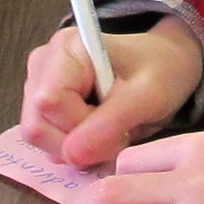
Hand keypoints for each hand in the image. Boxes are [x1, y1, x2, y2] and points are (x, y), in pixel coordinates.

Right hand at [20, 20, 203, 167]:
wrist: (167, 66)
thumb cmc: (161, 72)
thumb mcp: (148, 96)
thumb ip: (110, 123)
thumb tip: (72, 154)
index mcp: (66, 49)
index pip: (49, 103)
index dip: (80, 127)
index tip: (117, 127)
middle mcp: (44, 64)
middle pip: (36, 124)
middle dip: (76, 143)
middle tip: (115, 136)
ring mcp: (39, 85)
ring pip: (39, 136)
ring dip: (76, 148)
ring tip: (110, 133)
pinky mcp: (44, 107)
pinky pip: (47, 141)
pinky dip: (74, 148)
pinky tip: (99, 134)